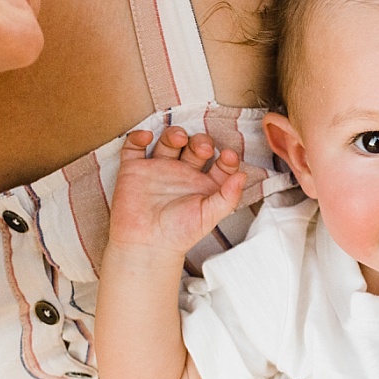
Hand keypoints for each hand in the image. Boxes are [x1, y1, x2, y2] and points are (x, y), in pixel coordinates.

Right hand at [109, 127, 245, 255]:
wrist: (147, 244)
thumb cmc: (180, 233)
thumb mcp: (209, 216)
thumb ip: (228, 196)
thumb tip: (243, 175)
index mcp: (204, 184)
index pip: (220, 163)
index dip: (226, 157)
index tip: (228, 156)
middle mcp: (183, 173)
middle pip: (195, 146)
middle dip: (200, 141)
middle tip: (202, 148)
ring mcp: (159, 169)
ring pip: (168, 141)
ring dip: (174, 134)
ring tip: (178, 139)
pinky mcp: (135, 170)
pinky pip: (134, 147)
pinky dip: (137, 137)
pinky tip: (146, 136)